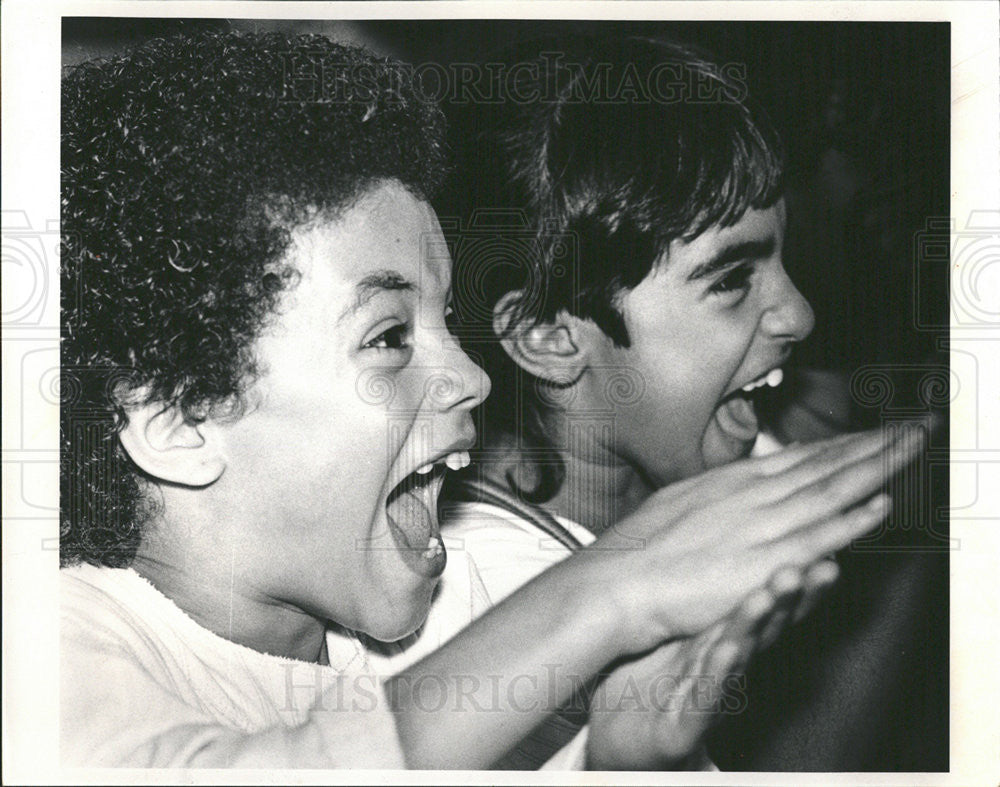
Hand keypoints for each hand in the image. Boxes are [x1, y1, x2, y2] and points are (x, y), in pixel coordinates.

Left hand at [585, 561, 838, 769]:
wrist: (625, 737)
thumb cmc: (659, 679)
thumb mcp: (688, 631)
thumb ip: (714, 596)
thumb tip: (734, 546)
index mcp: (729, 639)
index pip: (771, 607)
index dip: (800, 582)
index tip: (825, 550)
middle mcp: (729, 666)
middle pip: (764, 628)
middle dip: (789, 596)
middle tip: (816, 564)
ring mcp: (710, 693)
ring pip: (738, 657)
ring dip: (755, 626)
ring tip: (768, 594)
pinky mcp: (685, 724)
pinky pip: (703, 694)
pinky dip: (718, 672)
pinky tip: (728, 649)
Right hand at [591, 427, 920, 648]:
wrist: (616, 582)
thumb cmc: (636, 551)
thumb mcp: (676, 506)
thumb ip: (712, 498)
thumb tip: (729, 488)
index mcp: (730, 483)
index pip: (799, 459)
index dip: (841, 446)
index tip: (872, 435)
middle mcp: (751, 495)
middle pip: (825, 464)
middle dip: (874, 444)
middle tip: (917, 425)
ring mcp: (760, 525)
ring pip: (832, 488)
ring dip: (878, 465)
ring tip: (915, 445)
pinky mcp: (764, 561)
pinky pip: (821, 535)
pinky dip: (855, 518)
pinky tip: (885, 502)